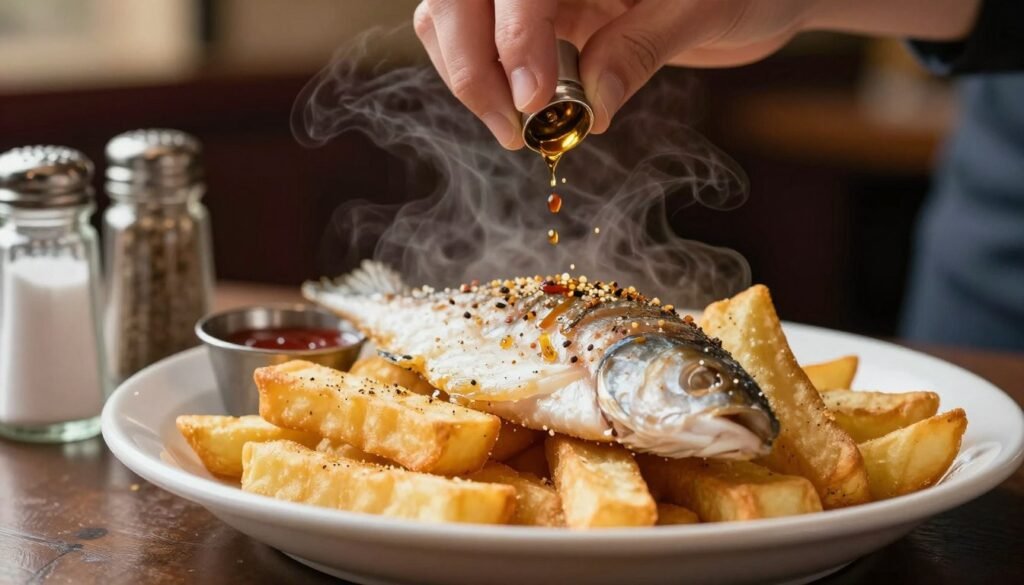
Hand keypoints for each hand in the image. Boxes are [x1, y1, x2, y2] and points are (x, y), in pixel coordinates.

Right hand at [413, 0, 979, 148]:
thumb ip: (643, 48)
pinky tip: (523, 118)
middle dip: (471, 63)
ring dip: (470, 76)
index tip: (533, 99)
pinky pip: (486, 48)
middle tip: (513, 128)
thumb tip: (589, 104)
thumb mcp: (706, 9)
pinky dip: (488, 85)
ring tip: (516, 132)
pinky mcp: (542, 24)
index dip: (514, 37)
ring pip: (454, 19)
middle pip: (460, 0)